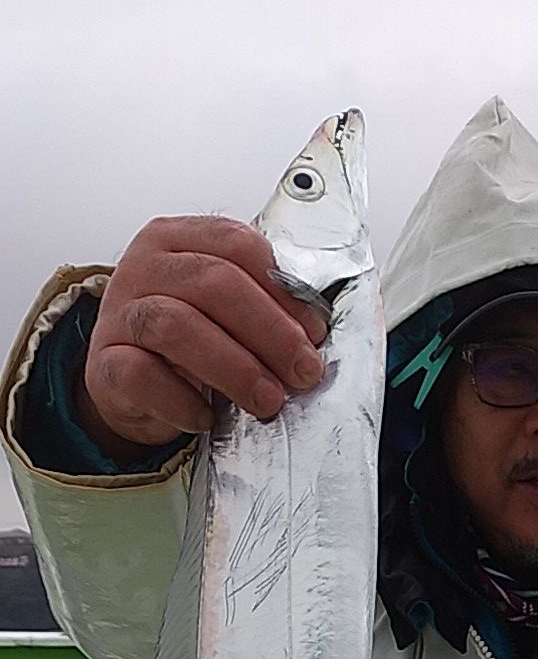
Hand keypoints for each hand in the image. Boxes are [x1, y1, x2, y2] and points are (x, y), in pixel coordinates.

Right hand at [80, 216, 328, 452]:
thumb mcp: (225, 312)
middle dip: (270, 332)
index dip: (283, 290)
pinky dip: (184, 402)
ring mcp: (120, 312)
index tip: (313, 332)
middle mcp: (145, 266)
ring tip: (268, 400)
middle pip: (213, 283)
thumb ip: (263, 308)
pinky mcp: (104, 361)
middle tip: (302, 372)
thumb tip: (313, 336)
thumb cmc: (187, 343)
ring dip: (234, 368)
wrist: (128, 382)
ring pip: (176, 326)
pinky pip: (143, 376)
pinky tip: (207, 418)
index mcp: (179, 239)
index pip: (237, 246)